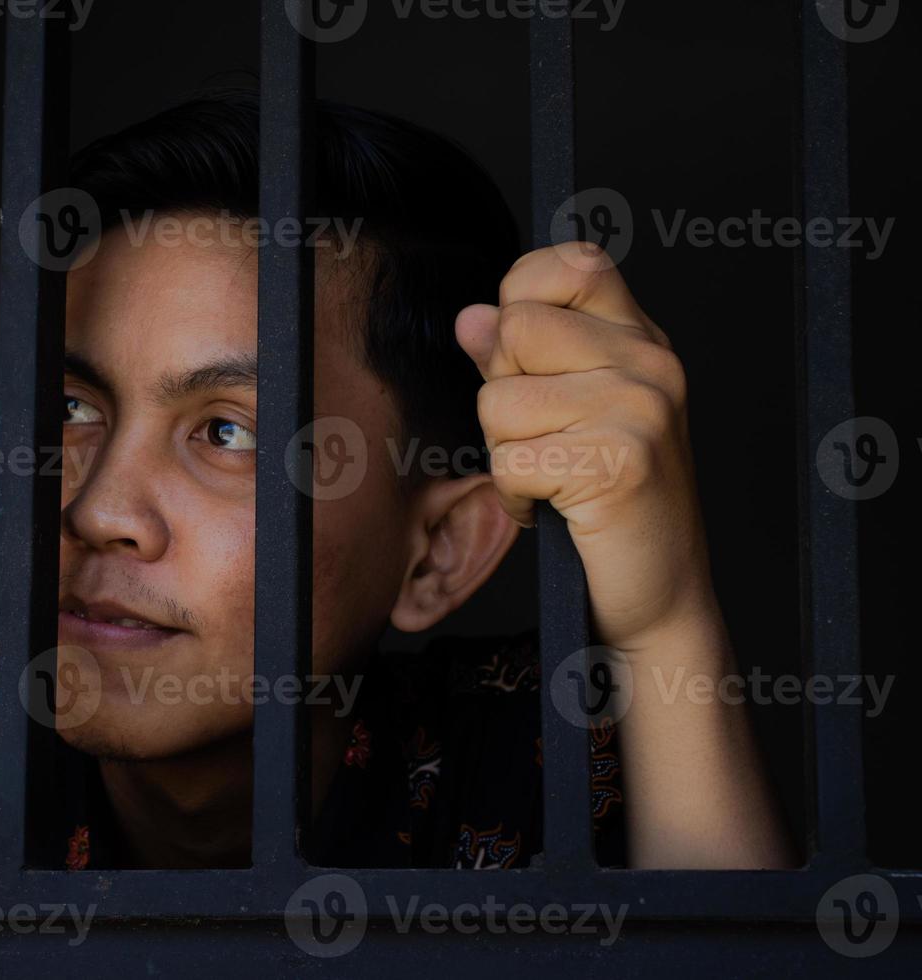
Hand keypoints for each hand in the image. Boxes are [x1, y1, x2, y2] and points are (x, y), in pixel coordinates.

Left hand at [455, 242, 712, 648]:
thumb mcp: (564, 414)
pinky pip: (510, 461)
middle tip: (546, 440)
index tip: (529, 360)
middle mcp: (650, 361)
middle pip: (515, 329)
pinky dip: (516, 496)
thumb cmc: (610, 501)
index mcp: (640, 338)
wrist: (661, 592)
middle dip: (504, 395)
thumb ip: (517, 360)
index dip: (522, 300)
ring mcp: (640, 408)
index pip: (569, 262)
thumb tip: (471, 317)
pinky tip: (555, 507)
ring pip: (499, 401)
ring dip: (507, 453)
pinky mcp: (620, 461)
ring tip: (554, 477)